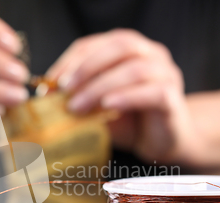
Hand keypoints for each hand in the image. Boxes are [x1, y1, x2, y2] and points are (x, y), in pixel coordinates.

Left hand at [47, 29, 198, 162]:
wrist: (162, 141)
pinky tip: (107, 107)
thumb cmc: (129, 120)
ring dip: (100, 87)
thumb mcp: (98, 105)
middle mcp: (152, 54)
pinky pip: (152, 92)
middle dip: (86, 67)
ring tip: (78, 106)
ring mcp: (166, 74)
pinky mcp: (172, 97)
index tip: (51, 81)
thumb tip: (48, 94)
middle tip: (64, 90)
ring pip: (135, 69)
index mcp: (130, 49)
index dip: (71, 59)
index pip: (97, 43)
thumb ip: (80, 95)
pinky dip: (126, 97)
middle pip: (119, 46)